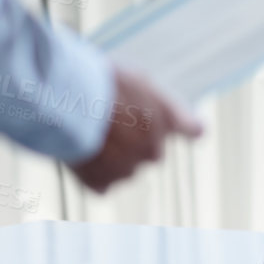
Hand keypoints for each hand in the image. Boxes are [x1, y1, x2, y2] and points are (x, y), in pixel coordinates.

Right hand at [69, 65, 204, 193]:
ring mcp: (128, 169)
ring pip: (125, 167)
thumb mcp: (137, 80)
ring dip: (112, 156)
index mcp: (167, 120)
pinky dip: (93, 171)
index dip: (189, 128)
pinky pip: (102, 181)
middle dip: (136, 141)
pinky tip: (81, 152)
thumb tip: (159, 114)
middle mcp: (154, 150)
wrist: (70, 102)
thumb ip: (154, 101)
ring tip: (91, 133)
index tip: (192, 130)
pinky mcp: (103, 183)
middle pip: (152, 151)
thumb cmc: (102, 83)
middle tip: (112, 123)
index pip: (192, 130)